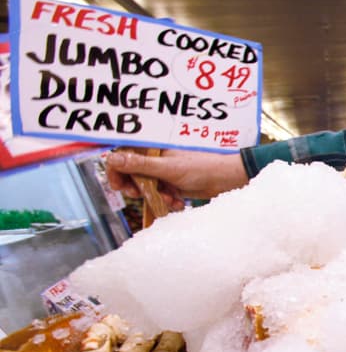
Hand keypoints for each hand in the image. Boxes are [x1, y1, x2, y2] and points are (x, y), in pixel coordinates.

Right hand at [105, 148, 248, 209]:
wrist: (227, 179)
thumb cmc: (201, 167)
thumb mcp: (167, 168)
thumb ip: (139, 165)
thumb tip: (112, 159)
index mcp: (152, 148)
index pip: (124, 156)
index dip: (117, 171)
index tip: (118, 185)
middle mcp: (156, 159)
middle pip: (132, 174)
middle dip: (136, 187)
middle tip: (139, 194)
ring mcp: (165, 172)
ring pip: (147, 188)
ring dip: (154, 197)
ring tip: (169, 198)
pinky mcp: (174, 184)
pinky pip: (161, 195)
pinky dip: (167, 201)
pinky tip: (178, 202)